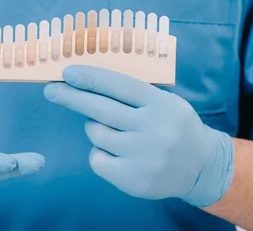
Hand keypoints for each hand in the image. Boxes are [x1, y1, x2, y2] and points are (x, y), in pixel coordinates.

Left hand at [44, 66, 233, 206]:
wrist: (201, 166)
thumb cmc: (174, 126)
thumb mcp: (165, 101)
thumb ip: (135, 93)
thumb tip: (89, 78)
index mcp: (161, 104)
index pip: (119, 85)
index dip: (91, 77)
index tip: (67, 72)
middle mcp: (153, 129)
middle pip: (100, 108)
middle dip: (71, 97)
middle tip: (51, 90)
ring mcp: (143, 155)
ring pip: (96, 134)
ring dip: (94, 128)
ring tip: (111, 129)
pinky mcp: (133, 178)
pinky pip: (97, 159)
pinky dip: (99, 152)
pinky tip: (115, 152)